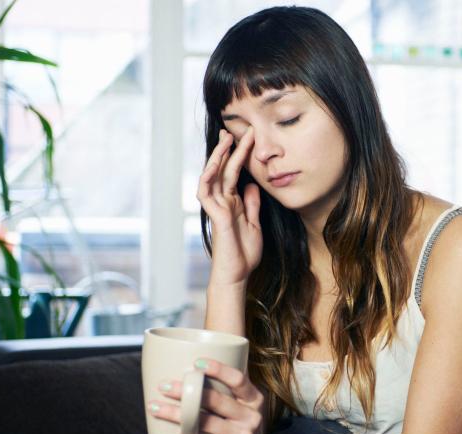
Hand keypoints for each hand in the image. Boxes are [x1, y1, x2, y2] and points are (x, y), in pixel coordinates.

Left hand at [147, 358, 276, 433]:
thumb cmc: (242, 430)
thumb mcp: (246, 409)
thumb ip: (230, 391)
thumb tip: (201, 365)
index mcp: (254, 400)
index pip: (238, 379)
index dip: (218, 369)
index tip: (196, 363)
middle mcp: (250, 417)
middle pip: (214, 400)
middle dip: (185, 391)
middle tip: (163, 386)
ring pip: (201, 423)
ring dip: (173, 414)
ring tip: (153, 407)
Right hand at [198, 128, 262, 285]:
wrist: (237, 275)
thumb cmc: (244, 254)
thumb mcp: (254, 224)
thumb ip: (251, 205)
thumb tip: (252, 185)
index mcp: (232, 203)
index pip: (234, 174)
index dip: (239, 156)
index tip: (246, 138)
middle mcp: (223, 202)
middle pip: (223, 170)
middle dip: (228, 149)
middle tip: (233, 129)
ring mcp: (217, 208)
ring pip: (212, 176)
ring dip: (218, 157)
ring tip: (226, 139)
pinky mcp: (215, 216)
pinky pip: (207, 193)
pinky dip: (208, 177)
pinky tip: (214, 164)